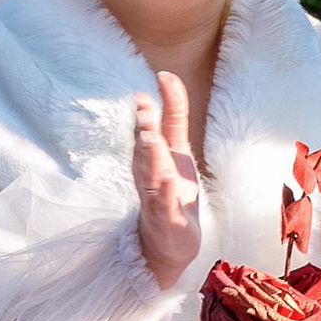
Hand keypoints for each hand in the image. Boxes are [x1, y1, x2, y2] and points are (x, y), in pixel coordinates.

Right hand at [131, 76, 201, 288]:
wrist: (168, 243)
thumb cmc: (172, 191)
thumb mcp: (177, 150)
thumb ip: (173, 117)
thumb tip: (166, 78)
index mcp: (154, 155)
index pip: (155, 126)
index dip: (158, 104)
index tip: (162, 77)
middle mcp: (150, 173)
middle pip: (146, 148)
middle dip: (145, 128)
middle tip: (143, 106)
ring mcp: (156, 197)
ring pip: (151, 175)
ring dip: (150, 158)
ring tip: (152, 139)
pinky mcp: (165, 219)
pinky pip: (164, 206)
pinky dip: (165, 195)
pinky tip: (168, 182)